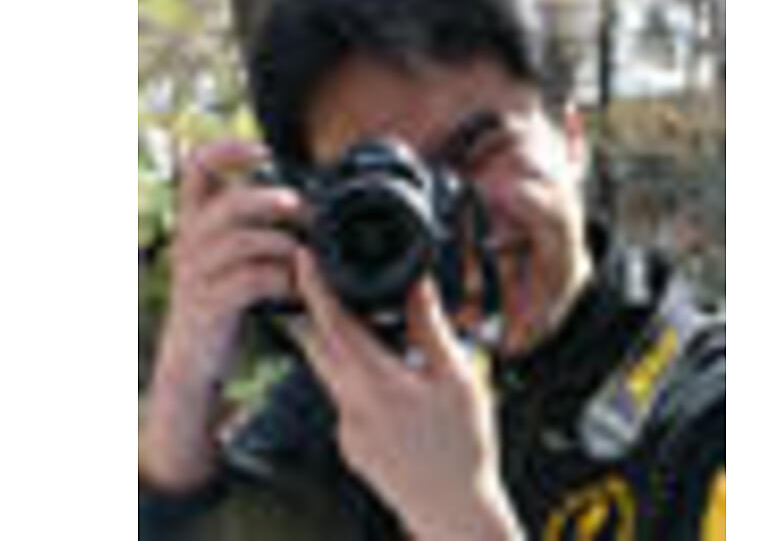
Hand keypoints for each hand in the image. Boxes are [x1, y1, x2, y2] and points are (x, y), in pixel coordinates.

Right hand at [141, 139, 303, 491]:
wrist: (194, 357)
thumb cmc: (222, 298)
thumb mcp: (229, 254)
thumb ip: (250, 224)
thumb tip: (301, 197)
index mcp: (195, 219)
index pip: (197, 166)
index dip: (227, 149)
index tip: (264, 150)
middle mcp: (189, 240)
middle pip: (227, 204)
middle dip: (269, 201)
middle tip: (301, 207)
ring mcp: (196, 273)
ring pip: (241, 242)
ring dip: (282, 244)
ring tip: (304, 254)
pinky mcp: (210, 304)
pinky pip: (248, 281)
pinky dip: (279, 280)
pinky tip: (295, 287)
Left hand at [290, 250, 523, 540]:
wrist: (453, 512)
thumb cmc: (464, 450)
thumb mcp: (459, 379)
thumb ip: (432, 328)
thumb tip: (417, 284)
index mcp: (376, 383)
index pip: (332, 323)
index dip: (315, 285)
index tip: (304, 256)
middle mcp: (351, 405)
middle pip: (319, 344)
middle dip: (320, 311)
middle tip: (331, 280)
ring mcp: (346, 429)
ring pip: (331, 372)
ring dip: (341, 345)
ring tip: (371, 327)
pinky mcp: (350, 445)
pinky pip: (344, 399)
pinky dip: (357, 380)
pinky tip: (392, 383)